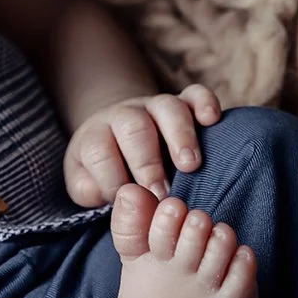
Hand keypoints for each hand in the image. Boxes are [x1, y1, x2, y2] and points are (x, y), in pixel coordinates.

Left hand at [64, 85, 222, 206]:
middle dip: (148, 164)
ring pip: (167, 108)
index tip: (133, 203)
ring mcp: (154, 107)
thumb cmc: (105, 168)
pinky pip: (195, 94)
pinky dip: (205, 103)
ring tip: (190, 165)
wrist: (118, 135)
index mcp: (96, 136)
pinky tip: (212, 120)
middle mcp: (125, 116)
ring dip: (180, 137)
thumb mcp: (85, 183)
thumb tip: (117, 195)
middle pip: (134, 128)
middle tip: (162, 194)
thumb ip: (89, 190)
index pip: (98, 152)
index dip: (113, 179)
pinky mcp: (183, 102)